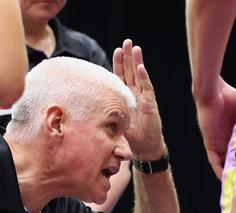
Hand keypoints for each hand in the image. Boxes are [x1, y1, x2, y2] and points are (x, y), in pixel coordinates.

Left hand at [113, 39, 166, 160]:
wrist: (144, 148)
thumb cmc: (129, 137)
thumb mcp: (112, 123)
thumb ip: (103, 116)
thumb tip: (85, 113)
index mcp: (126, 97)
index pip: (121, 77)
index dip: (119, 64)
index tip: (117, 50)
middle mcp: (135, 95)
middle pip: (131, 72)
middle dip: (129, 57)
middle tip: (127, 42)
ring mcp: (143, 98)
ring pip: (139, 76)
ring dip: (137, 62)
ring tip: (136, 48)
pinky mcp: (150, 104)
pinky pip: (147, 88)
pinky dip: (144, 77)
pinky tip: (141, 67)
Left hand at [194, 78, 235, 178]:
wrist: (214, 93)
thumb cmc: (229, 97)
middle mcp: (227, 141)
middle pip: (235, 160)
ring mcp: (218, 143)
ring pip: (224, 163)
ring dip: (230, 173)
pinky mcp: (210, 144)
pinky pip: (214, 161)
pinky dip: (219, 169)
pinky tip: (224, 178)